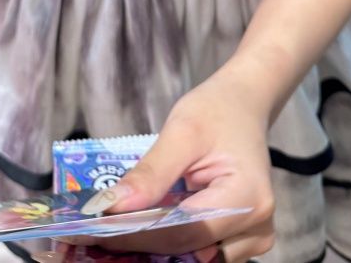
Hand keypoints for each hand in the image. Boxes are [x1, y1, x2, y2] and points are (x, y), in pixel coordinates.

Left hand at [66, 67, 276, 261]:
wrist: (243, 104)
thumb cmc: (216, 110)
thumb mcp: (181, 131)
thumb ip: (151, 172)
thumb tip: (111, 207)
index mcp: (248, 198)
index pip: (183, 232)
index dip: (136, 235)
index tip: (94, 230)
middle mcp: (257, 226)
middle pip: (188, 250)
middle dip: (140, 243)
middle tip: (95, 235)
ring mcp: (252, 236)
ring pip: (194, 256)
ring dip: (154, 246)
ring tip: (113, 230)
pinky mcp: (241, 237)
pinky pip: (201, 249)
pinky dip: (170, 241)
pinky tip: (139, 228)